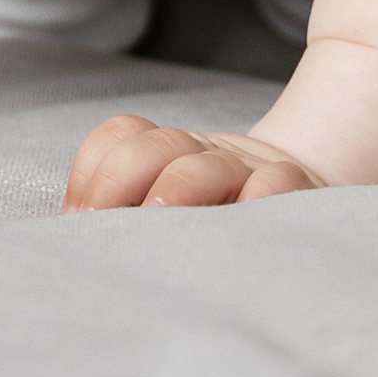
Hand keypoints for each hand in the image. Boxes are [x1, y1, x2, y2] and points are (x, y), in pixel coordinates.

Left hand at [64, 113, 326, 211]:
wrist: (303, 192)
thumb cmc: (221, 217)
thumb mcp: (174, 204)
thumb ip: (130, 211)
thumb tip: (74, 240)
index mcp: (169, 151)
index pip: (122, 136)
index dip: (93, 171)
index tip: (75, 219)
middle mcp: (205, 153)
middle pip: (155, 147)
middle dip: (120, 180)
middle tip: (100, 228)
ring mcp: (249, 169)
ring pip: (206, 165)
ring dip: (175, 190)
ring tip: (155, 226)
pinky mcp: (295, 192)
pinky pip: (275, 185)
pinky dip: (255, 200)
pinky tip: (235, 230)